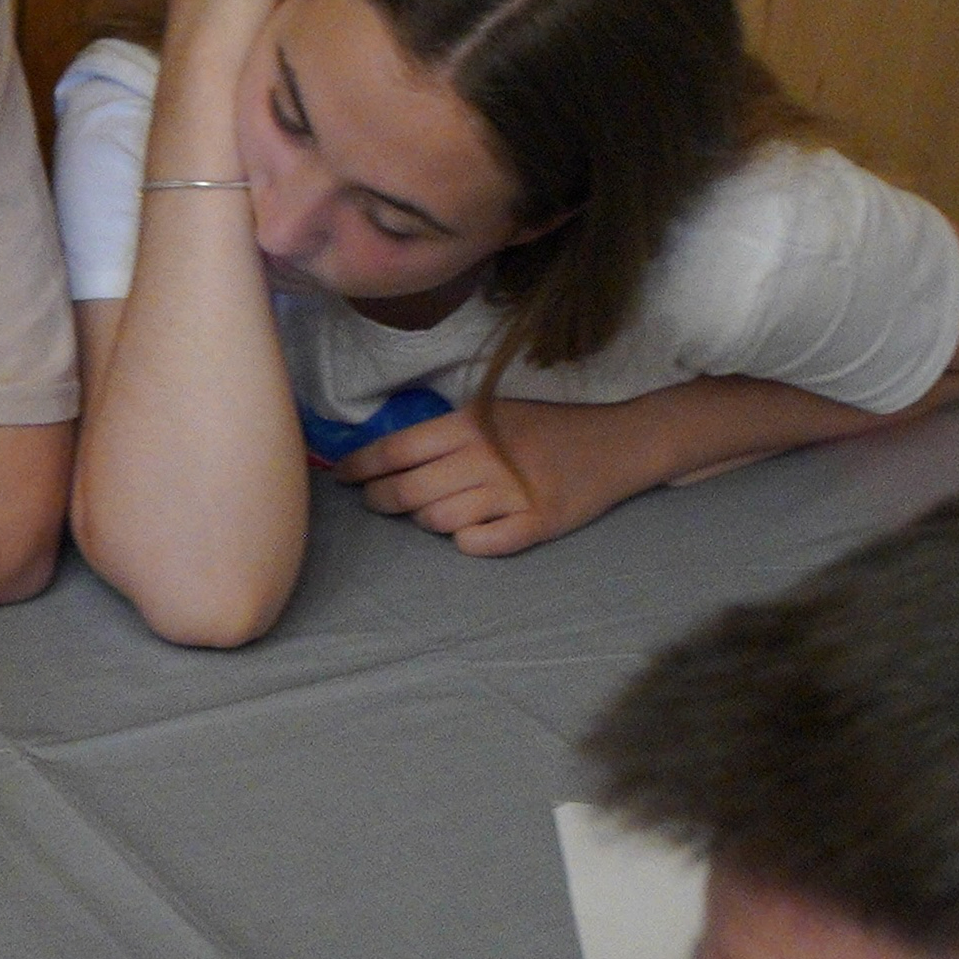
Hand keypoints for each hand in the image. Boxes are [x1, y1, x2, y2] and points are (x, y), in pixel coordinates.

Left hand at [332, 400, 642, 556]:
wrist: (617, 443)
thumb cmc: (544, 428)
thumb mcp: (493, 413)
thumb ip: (445, 433)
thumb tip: (384, 458)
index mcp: (471, 424)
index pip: (397, 450)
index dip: (361, 467)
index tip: (341, 477)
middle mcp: (486, 457)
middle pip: (409, 491)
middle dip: (382, 501)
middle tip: (377, 502)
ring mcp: (512, 493)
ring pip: (438, 522)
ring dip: (426, 521)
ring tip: (432, 512)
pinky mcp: (536, 524)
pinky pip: (478, 544)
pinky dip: (466, 541)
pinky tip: (471, 531)